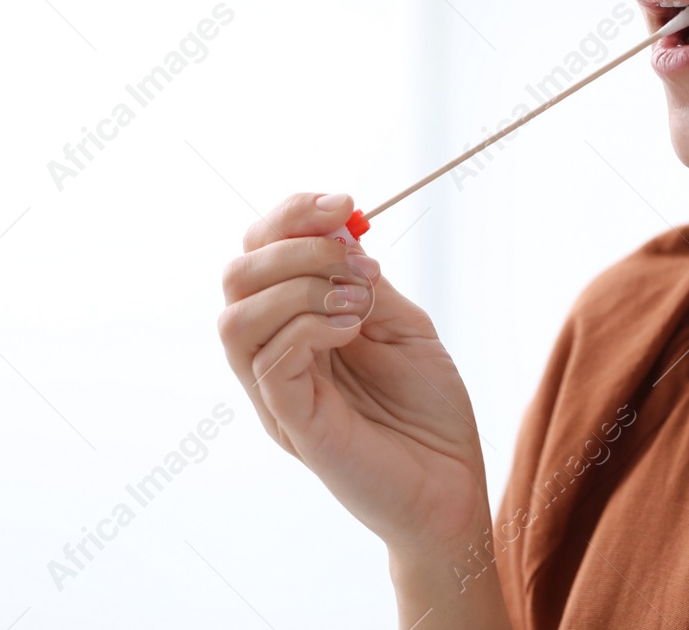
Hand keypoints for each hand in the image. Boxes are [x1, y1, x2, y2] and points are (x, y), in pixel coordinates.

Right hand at [217, 192, 489, 557]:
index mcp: (295, 323)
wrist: (453, 486)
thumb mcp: (401, 324)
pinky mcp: (292, 424)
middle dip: (296, 244)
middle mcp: (274, 354)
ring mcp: (277, 392)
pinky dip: (309, 327)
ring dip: (299, 286)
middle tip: (356, 258)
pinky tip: (353, 327)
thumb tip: (339, 229)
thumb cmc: (428, 410)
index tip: (345, 201)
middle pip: (237, 275)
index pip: (260, 252)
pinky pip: (268, 363)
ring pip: (235, 318)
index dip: (291, 215)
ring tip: (357, 299)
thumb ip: (364, 280)